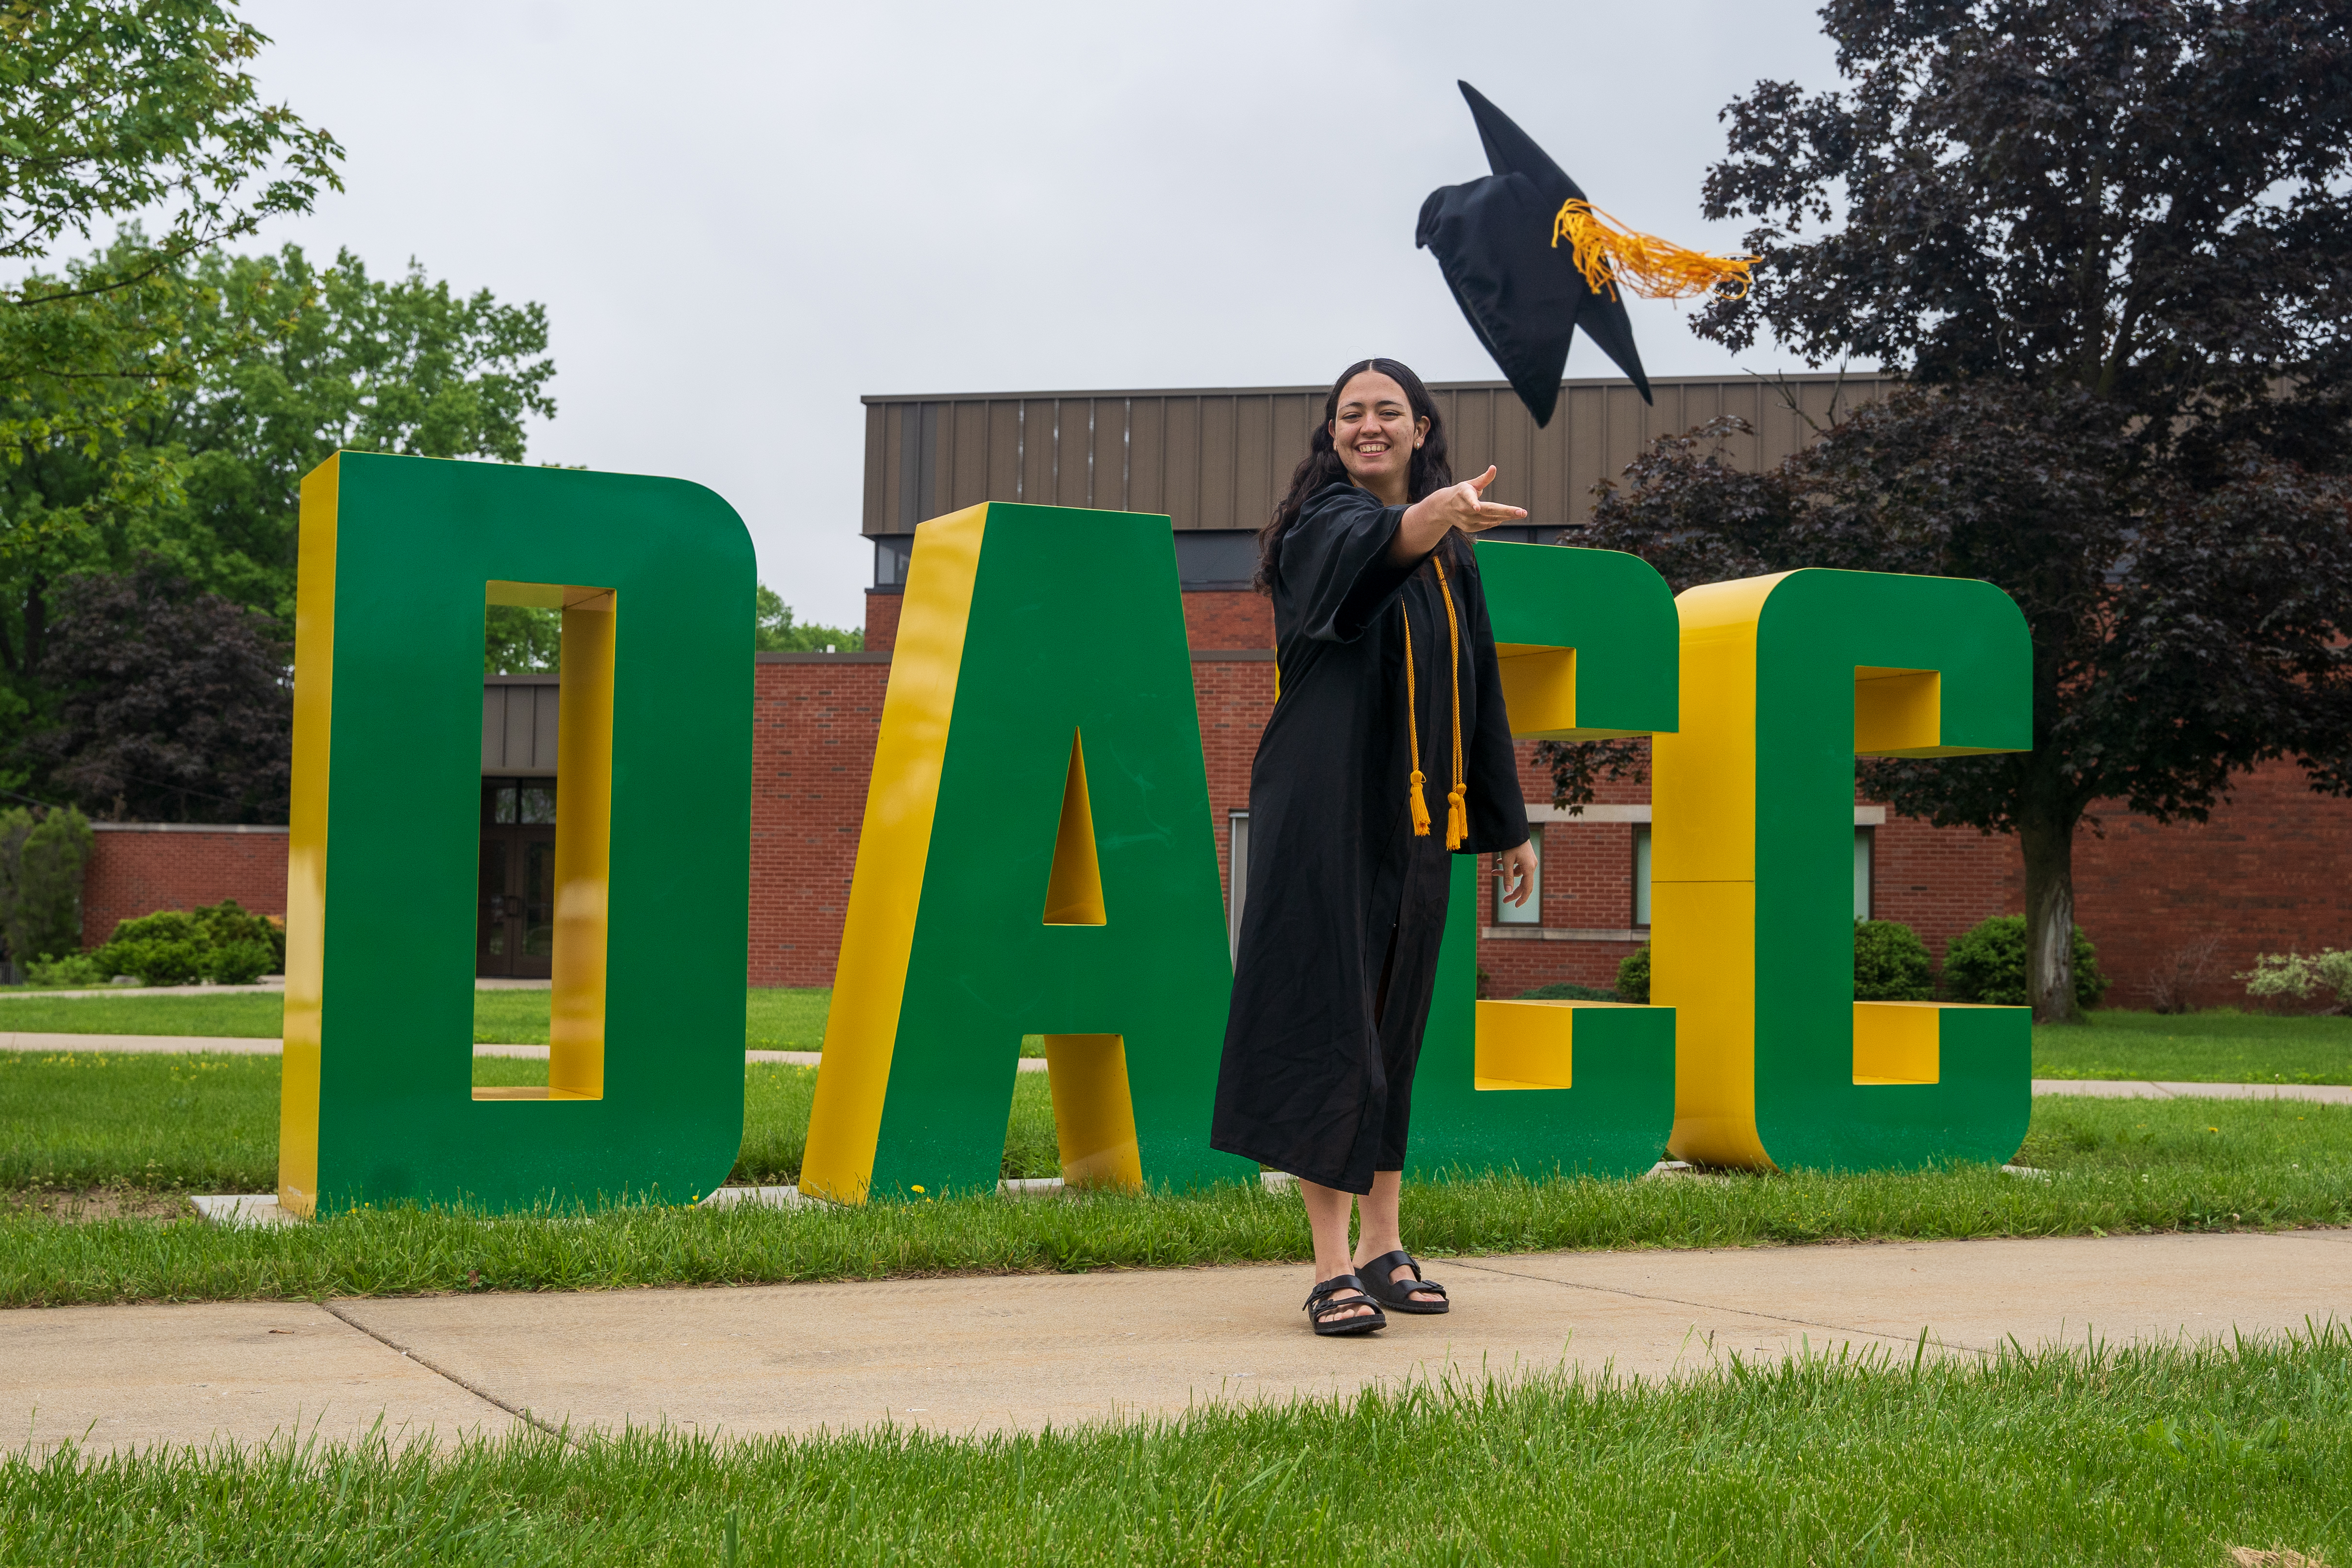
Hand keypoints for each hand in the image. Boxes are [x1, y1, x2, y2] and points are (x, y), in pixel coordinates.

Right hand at [1390, 466, 1529, 562]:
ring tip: (1519, 513)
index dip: (1473, 503)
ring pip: (1490, 520)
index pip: (1469, 499)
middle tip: (1522, 512)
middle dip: (1506, 512)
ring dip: (1506, 517)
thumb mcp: (1470, 484)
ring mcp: (1466, 520)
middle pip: (1488, 511)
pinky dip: (1496, 521)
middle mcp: (1464, 509)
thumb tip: (1494, 468)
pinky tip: (1504, 518)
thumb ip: (1484, 478)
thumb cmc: (1461, 493)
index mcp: (1463, 494)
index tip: (1477, 507)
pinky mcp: (1468, 528)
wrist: (1444, 508)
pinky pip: (1486, 525)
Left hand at [1496, 839, 1537, 907]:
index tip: (1515, 906)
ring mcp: (1529, 861)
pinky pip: (1517, 866)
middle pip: (1523, 883)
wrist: (1513, 827)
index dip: (1522, 898)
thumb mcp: (1507, 861)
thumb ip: (1507, 876)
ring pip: (1517, 874)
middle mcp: (1531, 865)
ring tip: (1493, 872)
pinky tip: (1498, 864)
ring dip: (1505, 874)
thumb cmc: (1511, 844)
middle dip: (1512, 891)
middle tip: (1503, 900)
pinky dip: (1508, 867)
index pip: (1527, 888)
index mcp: (1529, 868)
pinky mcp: (1525, 857)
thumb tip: (1508, 891)